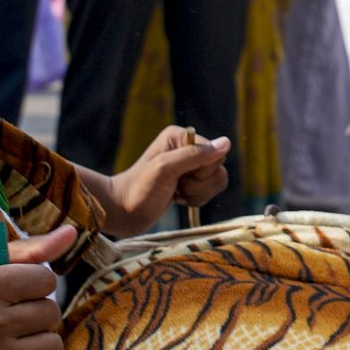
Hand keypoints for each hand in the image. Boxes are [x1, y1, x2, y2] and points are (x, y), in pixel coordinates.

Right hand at [0, 224, 76, 349]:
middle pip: (51, 314)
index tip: (16, 292)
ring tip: (13, 342)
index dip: (34, 285)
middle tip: (11, 319)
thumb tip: (71, 233)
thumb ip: (28, 249)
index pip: (45, 280)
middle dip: (36, 315)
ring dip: (37, 344)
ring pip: (52, 347)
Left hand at [104, 125, 232, 233]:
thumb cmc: (139, 190)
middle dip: (199, 184)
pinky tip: (177, 198)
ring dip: (197, 194)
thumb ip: (195, 155)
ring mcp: (189, 165)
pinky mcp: (190, 181)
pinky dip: (195, 199)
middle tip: (175, 186)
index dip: (202, 171)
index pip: (215, 154)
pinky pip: (210, 190)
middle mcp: (187, 147)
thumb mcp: (165, 169)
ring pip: (216, 181)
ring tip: (175, 194)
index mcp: (182, 137)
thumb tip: (226, 143)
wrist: (123, 212)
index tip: (179, 177)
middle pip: (218, 168)